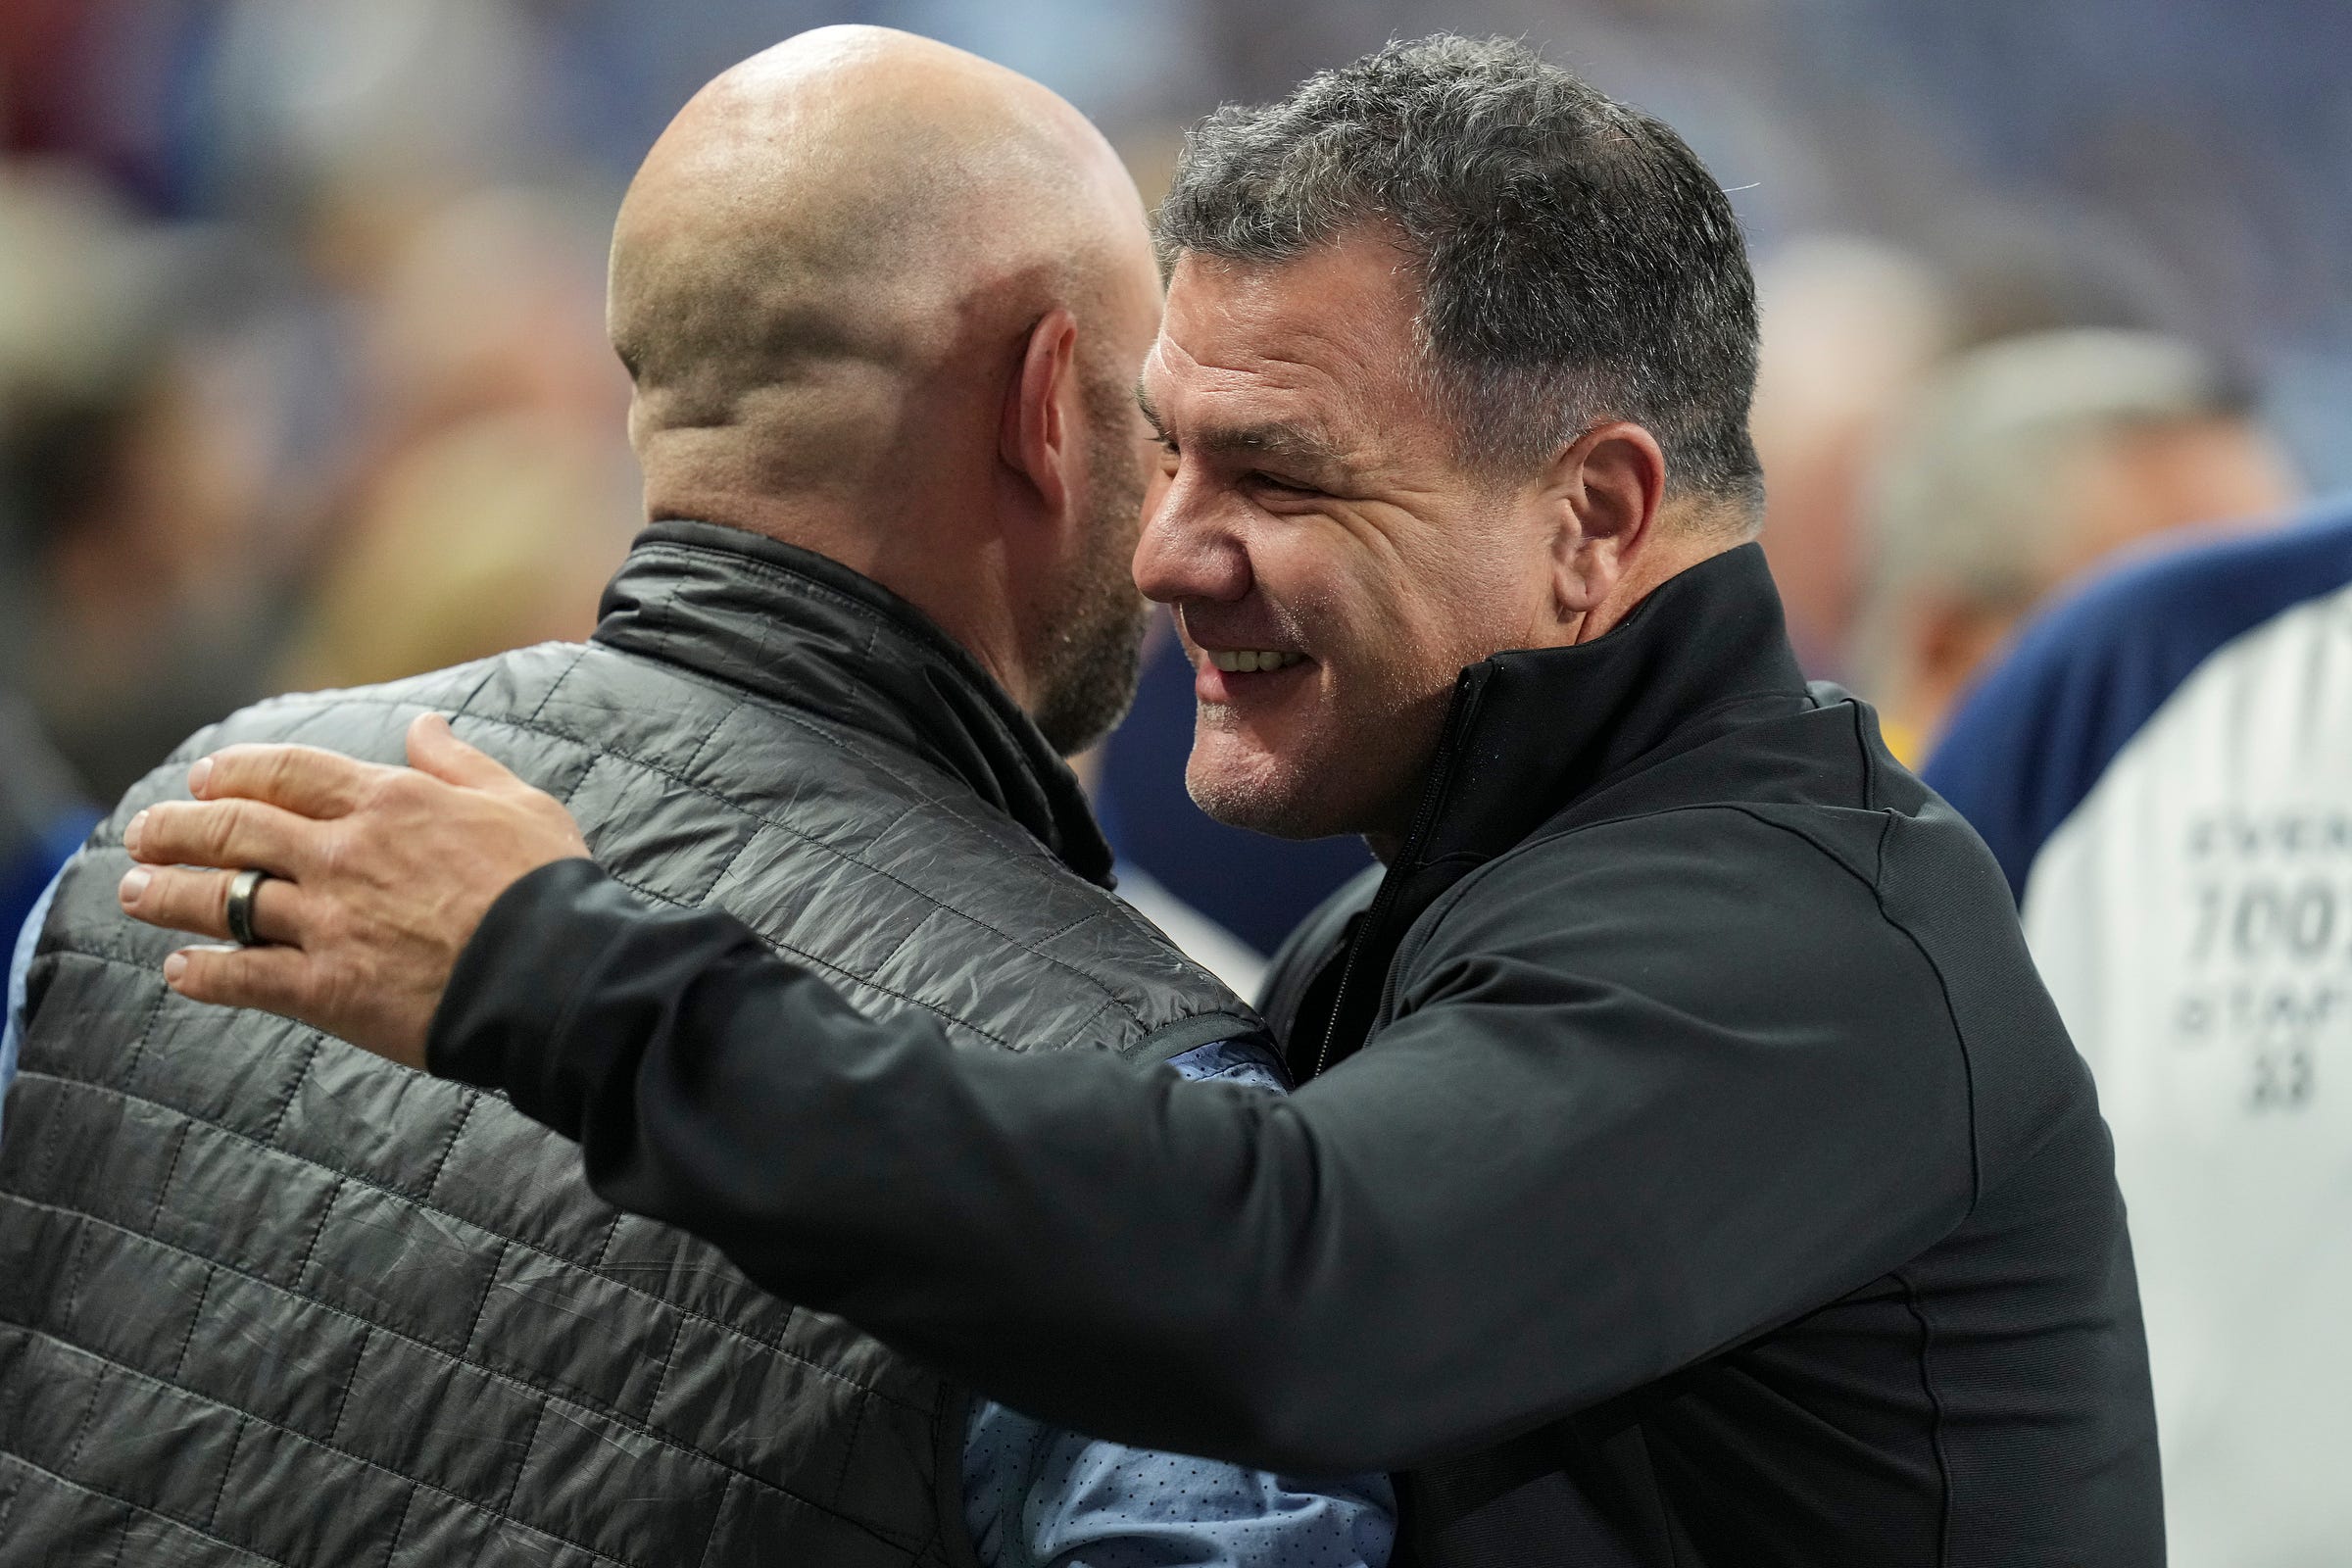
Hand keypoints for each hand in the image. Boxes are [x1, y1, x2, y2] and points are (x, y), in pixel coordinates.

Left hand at [117, 713, 589, 1068]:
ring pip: (223, 900)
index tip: (202, 780)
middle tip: (142, 832)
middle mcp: (343, 854)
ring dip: (168, 894)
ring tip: (135, 892)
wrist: (554, 974)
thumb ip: (461, 763)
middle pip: (232, 830)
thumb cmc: (547, 887)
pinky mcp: (326, 988)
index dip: (233, 772)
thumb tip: (425, 726)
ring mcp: (327, 921)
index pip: (286, 772)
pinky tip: (181, 972)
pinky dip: (205, 975)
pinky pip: (244, 978)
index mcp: (388, 803)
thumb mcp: (518, 803)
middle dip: (175, 828)